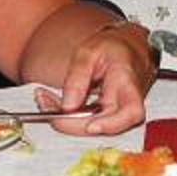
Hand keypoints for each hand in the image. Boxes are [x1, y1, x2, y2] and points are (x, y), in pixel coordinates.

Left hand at [39, 20, 154, 135]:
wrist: (126, 49)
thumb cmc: (113, 47)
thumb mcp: (89, 52)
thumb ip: (78, 77)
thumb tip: (68, 107)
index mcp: (127, 83)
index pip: (131, 112)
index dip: (111, 124)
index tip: (90, 126)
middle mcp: (126, 103)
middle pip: (103, 127)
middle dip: (70, 122)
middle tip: (45, 103)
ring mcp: (117, 113)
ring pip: (91, 128)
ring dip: (65, 120)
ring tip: (45, 99)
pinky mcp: (105, 116)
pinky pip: (86, 122)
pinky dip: (67, 116)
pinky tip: (52, 103)